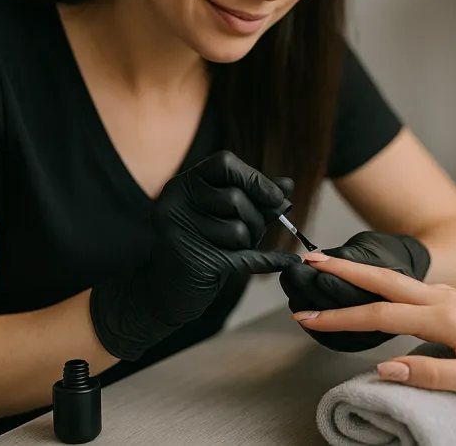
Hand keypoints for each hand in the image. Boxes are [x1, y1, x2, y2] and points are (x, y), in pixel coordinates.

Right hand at [91, 150, 300, 360]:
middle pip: (235, 198)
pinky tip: (286, 260)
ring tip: (239, 248)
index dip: (255, 178)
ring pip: (238, 230)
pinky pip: (244, 257)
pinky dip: (270, 260)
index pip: (224, 163)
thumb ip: (255, 197)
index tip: (277, 197)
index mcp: (184, 184)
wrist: (168, 291)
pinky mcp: (191, 261)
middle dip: (257, 218)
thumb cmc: (202, 245)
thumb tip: (288, 185)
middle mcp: (175, 202)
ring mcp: (179, 231)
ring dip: (251, 242)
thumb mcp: (228, 214)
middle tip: (256, 232)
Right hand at [292, 254, 455, 397]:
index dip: (340, 318)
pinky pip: (409, 285)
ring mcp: (450, 295)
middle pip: (382, 280)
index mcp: (444, 318)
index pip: (380, 316)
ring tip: (330, 269)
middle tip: (308, 262)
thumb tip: (384, 368)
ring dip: (360, 272)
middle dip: (342, 270)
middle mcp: (443, 299)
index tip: (307, 316)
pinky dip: (382, 281)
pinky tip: (375, 286)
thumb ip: (430, 374)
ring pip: (395, 279)